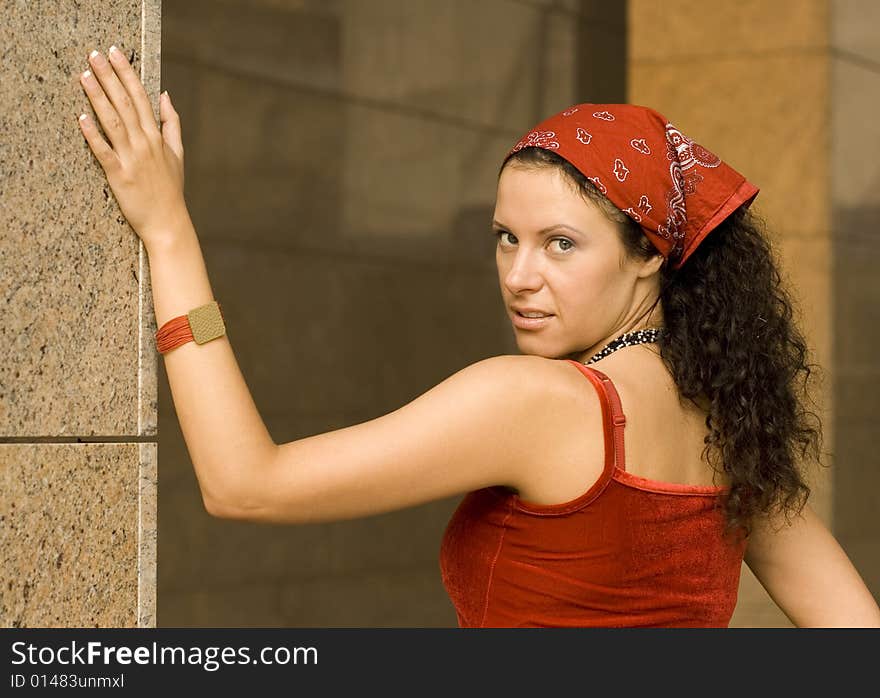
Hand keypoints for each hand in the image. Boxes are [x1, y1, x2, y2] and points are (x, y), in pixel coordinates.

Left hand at [77, 46, 187, 250]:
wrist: (168, 222)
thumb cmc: (170, 190)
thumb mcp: (177, 154)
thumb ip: (172, 124)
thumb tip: (165, 96)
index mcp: (157, 137)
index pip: (141, 97)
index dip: (127, 73)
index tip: (114, 53)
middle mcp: (144, 144)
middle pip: (124, 103)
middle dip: (109, 77)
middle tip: (94, 55)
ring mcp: (132, 158)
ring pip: (113, 122)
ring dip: (98, 98)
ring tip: (85, 76)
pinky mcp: (119, 175)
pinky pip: (103, 151)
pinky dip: (93, 134)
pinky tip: (82, 118)